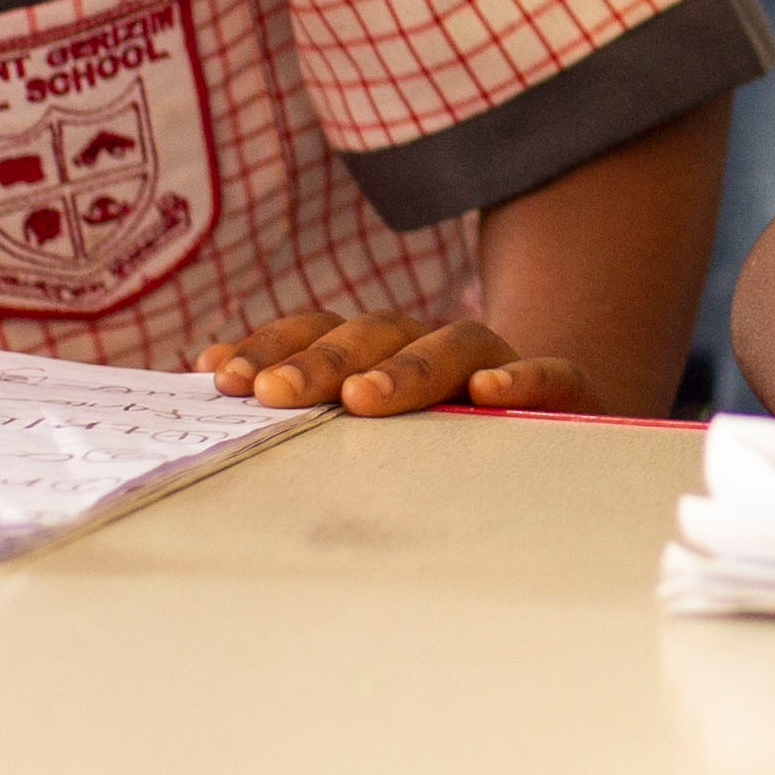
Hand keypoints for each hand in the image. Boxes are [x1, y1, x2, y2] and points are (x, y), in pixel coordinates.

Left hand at [194, 308, 590, 417]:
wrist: (556, 438)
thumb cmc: (442, 442)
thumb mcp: (372, 430)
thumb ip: (306, 403)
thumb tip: (210, 376)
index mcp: (382, 352)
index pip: (320, 332)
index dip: (272, 347)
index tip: (223, 377)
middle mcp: (435, 346)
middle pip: (376, 334)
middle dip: (322, 361)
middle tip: (276, 395)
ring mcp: (500, 363)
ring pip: (454, 343)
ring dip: (406, 368)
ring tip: (363, 399)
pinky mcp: (564, 390)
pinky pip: (549, 373)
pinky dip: (522, 376)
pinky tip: (490, 391)